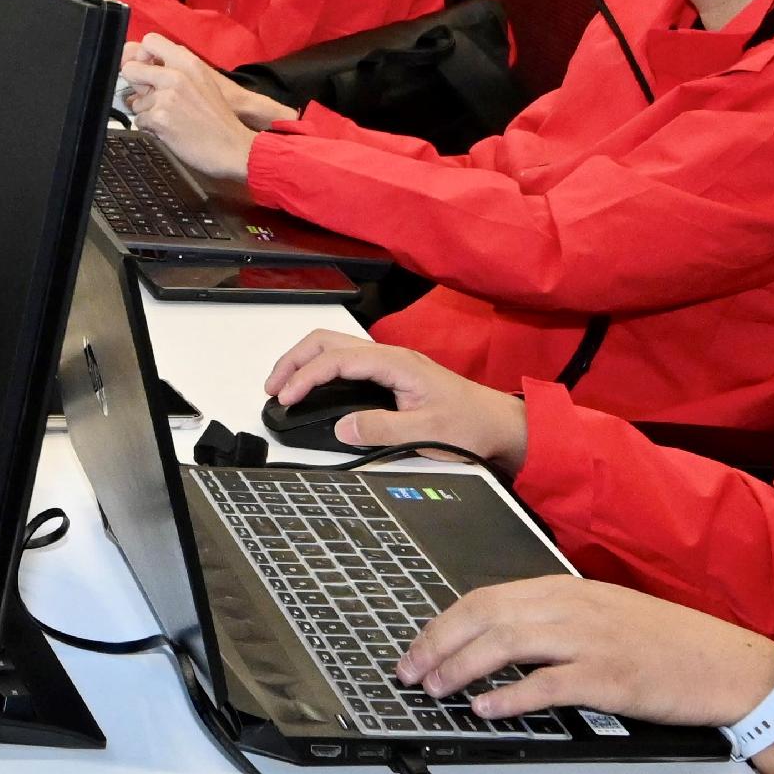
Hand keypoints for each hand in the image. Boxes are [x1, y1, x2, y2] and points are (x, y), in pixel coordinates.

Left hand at [119, 36, 291, 179]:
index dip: (141, 55)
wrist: (233, 146)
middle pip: (131, 69)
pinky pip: (140, 121)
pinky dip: (151, 128)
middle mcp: (176, 76)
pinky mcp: (160, 119)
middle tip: (151, 97)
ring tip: (171, 118)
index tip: (145, 68)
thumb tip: (144, 63)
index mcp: (188, 63)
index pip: (149, 41)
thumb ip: (177, 68)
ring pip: (135, 101)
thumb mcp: (203, 80)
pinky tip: (169, 130)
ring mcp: (166, 98)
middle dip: (136, 85)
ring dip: (148, 111)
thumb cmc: (219, 117)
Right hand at [263, 336, 521, 468]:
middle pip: (328, 341)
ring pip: (335, 348)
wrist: (500, 425)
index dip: (306, 377)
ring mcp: (390, 363)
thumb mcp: (427, 432)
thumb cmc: (471, 425)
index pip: (337, 359)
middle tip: (273, 387)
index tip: (285, 398)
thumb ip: (382, 429)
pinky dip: (320, 369)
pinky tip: (314, 388)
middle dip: (294, 360)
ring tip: (284, 387)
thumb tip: (342, 427)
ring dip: (305, 362)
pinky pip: (345, 361)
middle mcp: (390, 356)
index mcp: (396, 362)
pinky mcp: (391, 374)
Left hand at [399, 579, 773, 765]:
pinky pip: (548, 683)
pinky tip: (486, 707)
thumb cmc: (669, 647)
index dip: (443, 623)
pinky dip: (510, 694)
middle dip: (437, 643)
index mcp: (567, 589)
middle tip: (407, 671)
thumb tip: (496, 644)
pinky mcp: (611, 676)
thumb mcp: (604, 617)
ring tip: (435, 688)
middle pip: (485, 614)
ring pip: (507, 642)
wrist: (730, 666)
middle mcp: (574, 606)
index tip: (416, 647)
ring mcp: (593, 639)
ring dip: (462, 666)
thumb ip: (553, 622)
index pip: (487, 596)